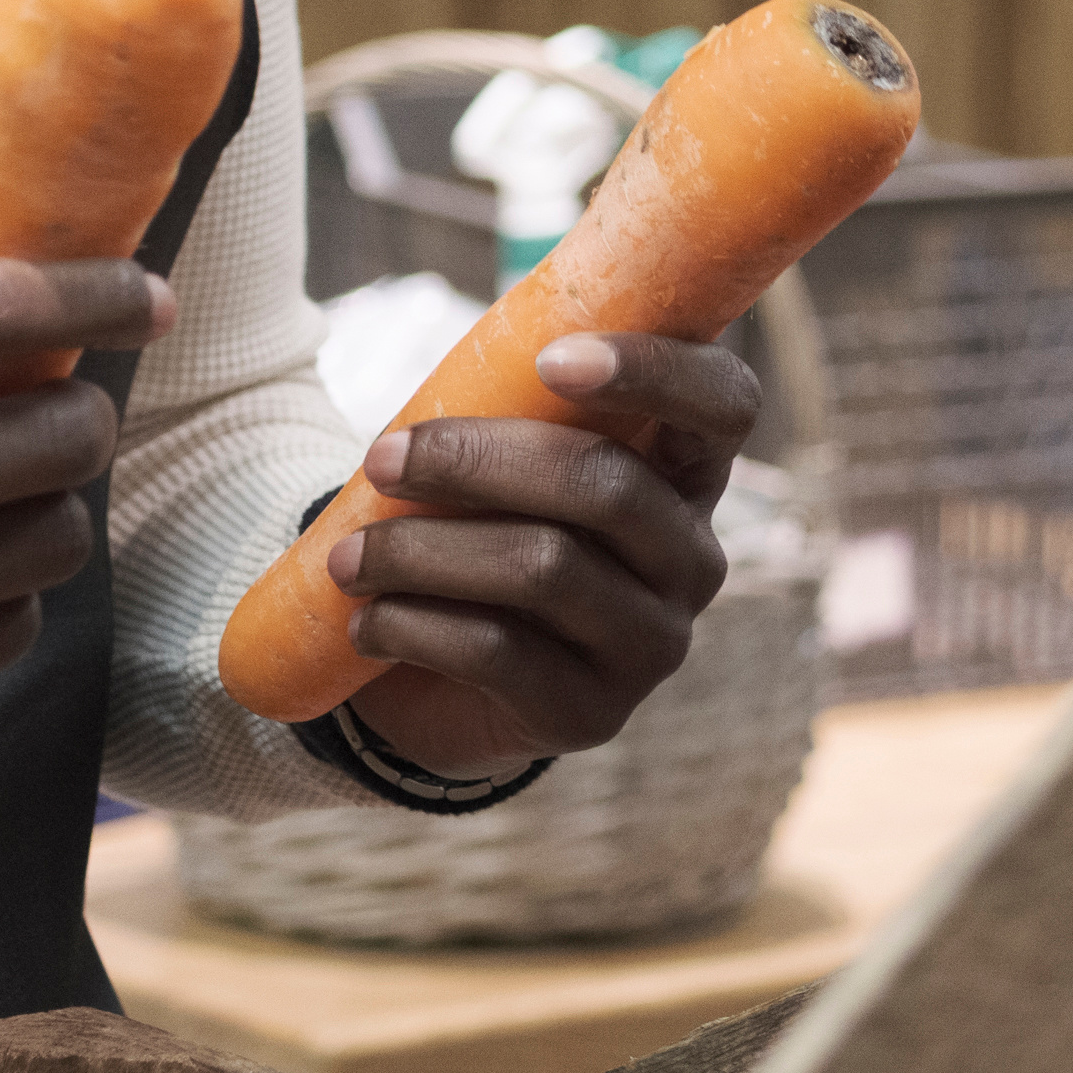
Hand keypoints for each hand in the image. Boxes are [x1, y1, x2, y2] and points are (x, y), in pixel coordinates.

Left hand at [315, 327, 755, 779]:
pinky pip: (500, 653)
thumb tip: (451, 382)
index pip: (724, 404)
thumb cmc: (485, 534)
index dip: (658, 370)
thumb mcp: (510, 463)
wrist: (455, 685)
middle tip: (382, 459)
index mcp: (690, 472)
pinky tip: (365, 619)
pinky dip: (415, 625)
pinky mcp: (593, 713)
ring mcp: (653, 643)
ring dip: (424, 551)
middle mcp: (692, 559)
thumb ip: (515, 411)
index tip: (552, 359)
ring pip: (545, 568)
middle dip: (477, 461)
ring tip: (348, 556)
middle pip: (607, 486)